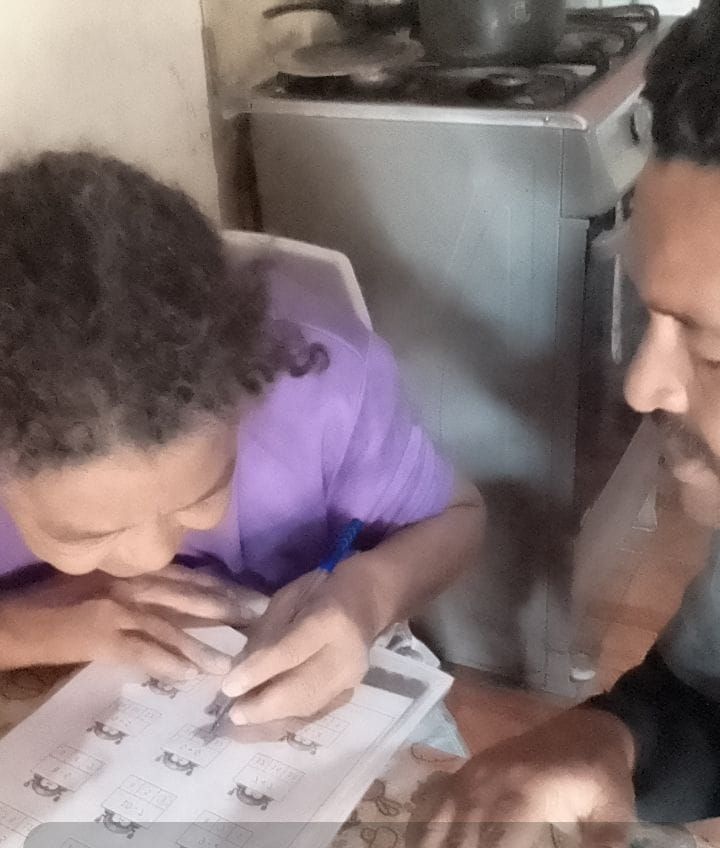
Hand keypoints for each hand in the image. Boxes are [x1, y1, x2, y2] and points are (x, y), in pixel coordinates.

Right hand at [0, 564, 268, 679]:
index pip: (191, 576)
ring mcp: (119, 610)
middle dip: (228, 608)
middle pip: (190, 596)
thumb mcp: (112, 579)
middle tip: (260, 620)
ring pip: (171, 626)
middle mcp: (133, 583)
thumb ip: (148, 583)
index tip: (257, 597)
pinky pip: (143, 652)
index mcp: (137, 569)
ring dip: (203, 645)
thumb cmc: (67, 598)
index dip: (225, 587)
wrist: (23, 620)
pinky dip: (168, 663)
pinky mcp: (103, 638)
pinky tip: (190, 676)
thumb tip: (193, 597)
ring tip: (230, 662)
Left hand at [220, 565, 373, 724]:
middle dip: (263, 707)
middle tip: (231, 714)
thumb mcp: (288, 598)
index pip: (290, 652)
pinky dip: (285, 723)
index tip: (228, 687)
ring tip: (239, 728)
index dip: (258, 672)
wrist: (364, 600)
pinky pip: (314, 715)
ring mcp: (352, 679)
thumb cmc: (319, 591)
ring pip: (308, 708)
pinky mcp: (350, 693)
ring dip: (271, 722)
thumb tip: (240, 670)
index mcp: (330, 619)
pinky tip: (261, 726)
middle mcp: (346, 654)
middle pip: (302, 690)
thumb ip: (266, 632)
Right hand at [408, 709, 635, 847]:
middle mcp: (491, 786)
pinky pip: (436, 799)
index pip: (492, 845)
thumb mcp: (614, 816)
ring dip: (435, 841)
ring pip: (439, 821)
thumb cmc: (603, 777)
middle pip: (459, 838)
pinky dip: (424, 825)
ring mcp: (475, 775)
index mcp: (525, 799)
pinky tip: (421, 839)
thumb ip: (602, 847)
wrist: (589, 728)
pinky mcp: (470, 769)